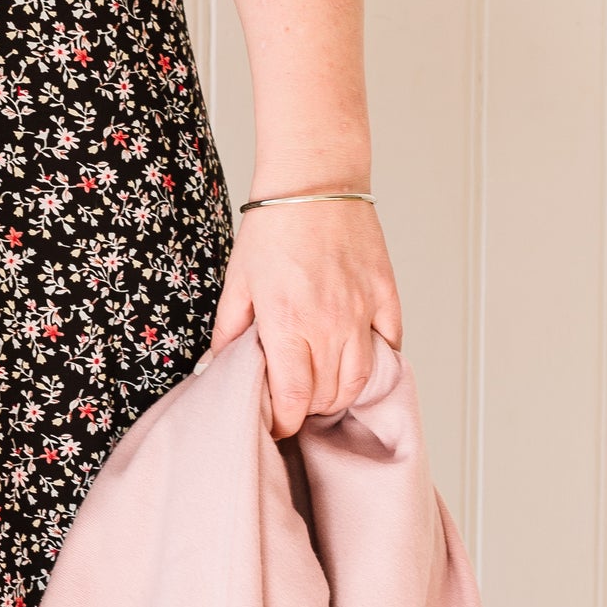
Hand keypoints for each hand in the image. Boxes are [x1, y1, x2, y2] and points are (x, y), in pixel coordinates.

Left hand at [207, 195, 402, 438]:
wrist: (316, 180)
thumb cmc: (274, 226)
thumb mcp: (238, 281)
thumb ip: (230, 330)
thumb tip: (216, 368)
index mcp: (288, 323)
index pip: (293, 398)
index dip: (283, 423)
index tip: (275, 426)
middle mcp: (330, 324)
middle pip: (327, 395)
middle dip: (306, 409)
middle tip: (292, 402)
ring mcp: (363, 311)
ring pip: (361, 379)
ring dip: (340, 394)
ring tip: (322, 388)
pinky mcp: (385, 295)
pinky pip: (389, 344)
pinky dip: (376, 361)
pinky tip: (356, 359)